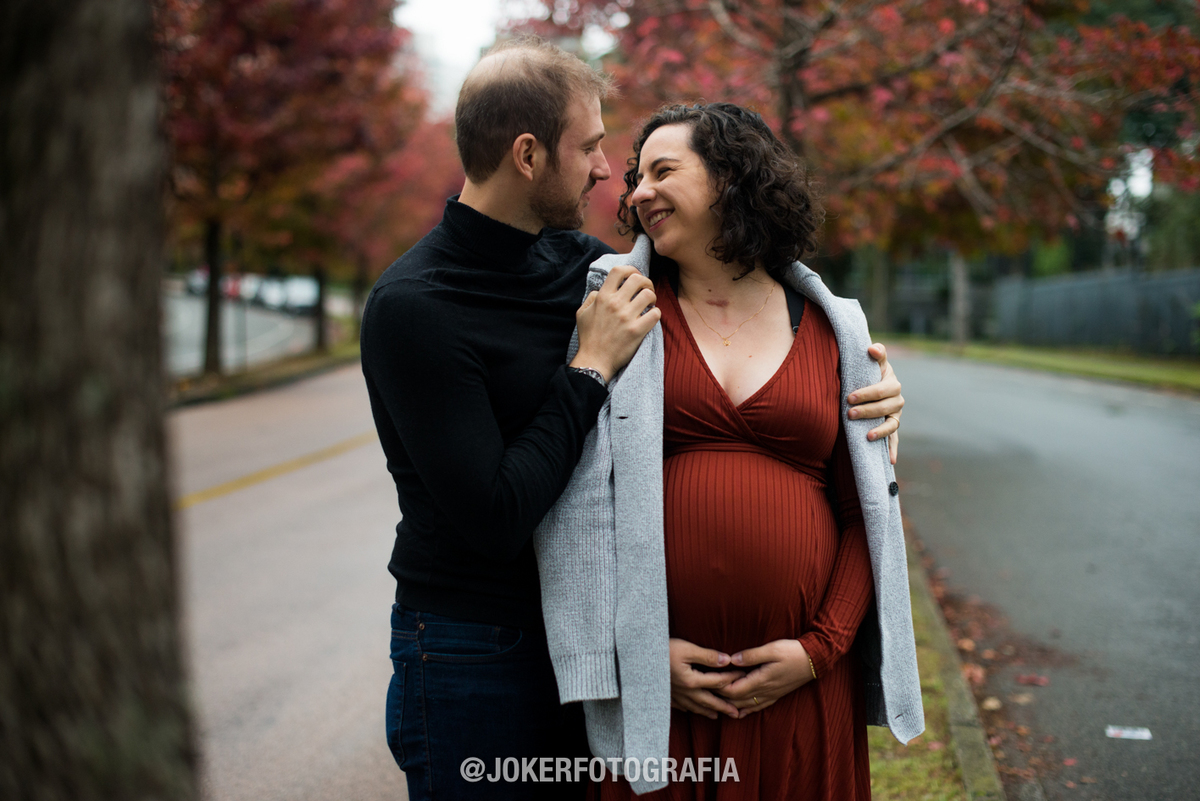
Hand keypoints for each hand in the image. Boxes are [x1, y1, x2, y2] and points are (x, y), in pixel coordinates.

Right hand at [571, 265, 660, 380]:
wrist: (594, 361)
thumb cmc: (588, 338)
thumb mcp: (582, 313)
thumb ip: (592, 297)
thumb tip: (602, 289)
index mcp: (602, 297)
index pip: (619, 271)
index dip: (631, 269)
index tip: (634, 277)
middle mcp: (615, 304)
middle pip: (638, 279)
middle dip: (646, 282)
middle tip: (646, 291)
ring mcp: (626, 317)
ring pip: (649, 295)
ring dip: (652, 298)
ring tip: (649, 305)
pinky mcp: (637, 331)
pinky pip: (655, 314)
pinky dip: (656, 314)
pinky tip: (650, 318)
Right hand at [668, 638, 743, 719]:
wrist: (637, 658)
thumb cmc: (663, 649)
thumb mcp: (687, 648)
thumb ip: (707, 656)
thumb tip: (727, 660)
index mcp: (692, 681)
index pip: (718, 682)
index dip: (733, 679)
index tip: (744, 678)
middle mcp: (685, 691)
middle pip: (709, 700)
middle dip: (724, 706)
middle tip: (737, 713)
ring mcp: (675, 695)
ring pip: (695, 706)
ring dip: (708, 711)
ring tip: (717, 716)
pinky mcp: (666, 694)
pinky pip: (679, 706)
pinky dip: (688, 709)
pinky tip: (690, 710)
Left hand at [719, 639, 814, 718]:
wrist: (815, 660)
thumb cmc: (793, 652)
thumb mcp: (772, 649)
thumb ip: (751, 655)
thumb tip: (732, 659)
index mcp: (761, 680)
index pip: (734, 690)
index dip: (720, 688)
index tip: (710, 680)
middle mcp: (764, 691)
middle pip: (737, 700)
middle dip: (721, 696)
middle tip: (708, 689)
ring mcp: (771, 695)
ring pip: (746, 705)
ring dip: (731, 704)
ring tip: (717, 700)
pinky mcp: (776, 695)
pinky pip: (758, 707)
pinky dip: (746, 709)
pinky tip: (739, 711)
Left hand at [847, 342, 902, 464]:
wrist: (871, 383)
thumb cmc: (869, 372)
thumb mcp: (873, 362)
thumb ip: (877, 353)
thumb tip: (871, 348)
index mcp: (892, 383)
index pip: (881, 390)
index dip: (866, 394)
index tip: (849, 398)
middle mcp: (897, 400)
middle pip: (884, 408)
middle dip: (867, 411)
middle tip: (849, 413)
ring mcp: (896, 415)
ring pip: (891, 424)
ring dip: (879, 431)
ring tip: (866, 436)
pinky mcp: (892, 427)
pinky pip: (894, 440)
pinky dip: (893, 449)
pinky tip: (890, 461)